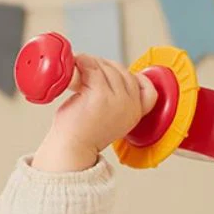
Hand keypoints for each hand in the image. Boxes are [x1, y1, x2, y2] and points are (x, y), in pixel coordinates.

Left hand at [32, 55, 158, 171]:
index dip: (126, 74)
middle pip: (122, 72)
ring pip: (107, 68)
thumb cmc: (81, 134)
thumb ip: (116, 99)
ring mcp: (117, 100)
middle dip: (104, 66)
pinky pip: (93, 69)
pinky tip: (76, 64)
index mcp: (136, 112)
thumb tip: (105, 72)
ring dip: (91, 63)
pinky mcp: (100, 95)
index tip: (108, 72)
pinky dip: (84, 63)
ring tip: (78, 68)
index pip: (144, 83)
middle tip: (86, 70)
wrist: (70, 150)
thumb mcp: (109, 117)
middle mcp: (130, 106)